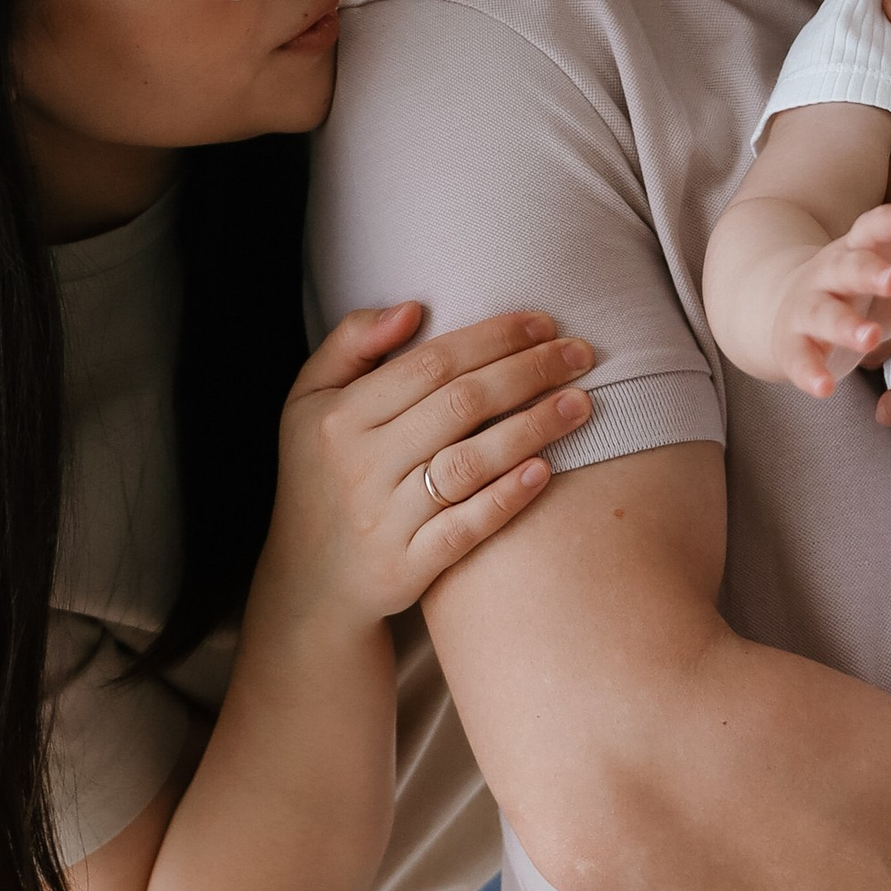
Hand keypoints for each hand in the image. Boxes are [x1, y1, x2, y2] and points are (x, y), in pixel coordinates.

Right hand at [258, 305, 594, 630]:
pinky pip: (466, 528)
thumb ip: (351, 343)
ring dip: (533, 428)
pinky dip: (507, 498)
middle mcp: (360, 465)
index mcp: (340, 416)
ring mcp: (383, 519)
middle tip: (581, 354)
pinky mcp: (406, 567)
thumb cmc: (322, 474)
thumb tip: (413, 308)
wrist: (310, 582)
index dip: (493, 339)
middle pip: (460, 405)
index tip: (543, 324)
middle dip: (528, 372)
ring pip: (470, 463)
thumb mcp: (308, 401)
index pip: (430, 363)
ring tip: (582, 404)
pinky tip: (546, 470)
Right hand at [773, 206, 890, 398]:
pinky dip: (809, 372)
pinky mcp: (793, 344)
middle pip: (846, 267)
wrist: (784, 305)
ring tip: (871, 339)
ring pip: (822, 313)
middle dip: (867, 272)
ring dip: (844, 325)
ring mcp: (807, 307)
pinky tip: (824, 389)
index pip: (874, 228)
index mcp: (861, 250)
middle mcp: (830, 274)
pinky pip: (798, 357)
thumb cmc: (861, 291)